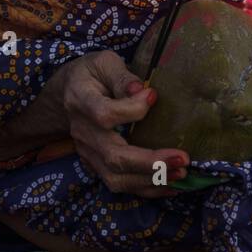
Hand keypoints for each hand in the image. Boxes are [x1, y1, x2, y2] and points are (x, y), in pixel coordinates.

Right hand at [62, 50, 189, 197]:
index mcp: (82, 101)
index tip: (153, 96)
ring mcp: (88, 153)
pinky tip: (172, 184)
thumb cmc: (92, 74)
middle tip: (183, 159)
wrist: (68, 93)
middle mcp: (84, 132)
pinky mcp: (96, 165)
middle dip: (150, 162)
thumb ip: (122, 76)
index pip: (104, 114)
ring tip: (182, 173)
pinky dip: (147, 188)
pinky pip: (120, 184)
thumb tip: (143, 91)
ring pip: (116, 178)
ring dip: (151, 179)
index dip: (130, 110)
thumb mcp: (104, 63)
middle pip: (113, 156)